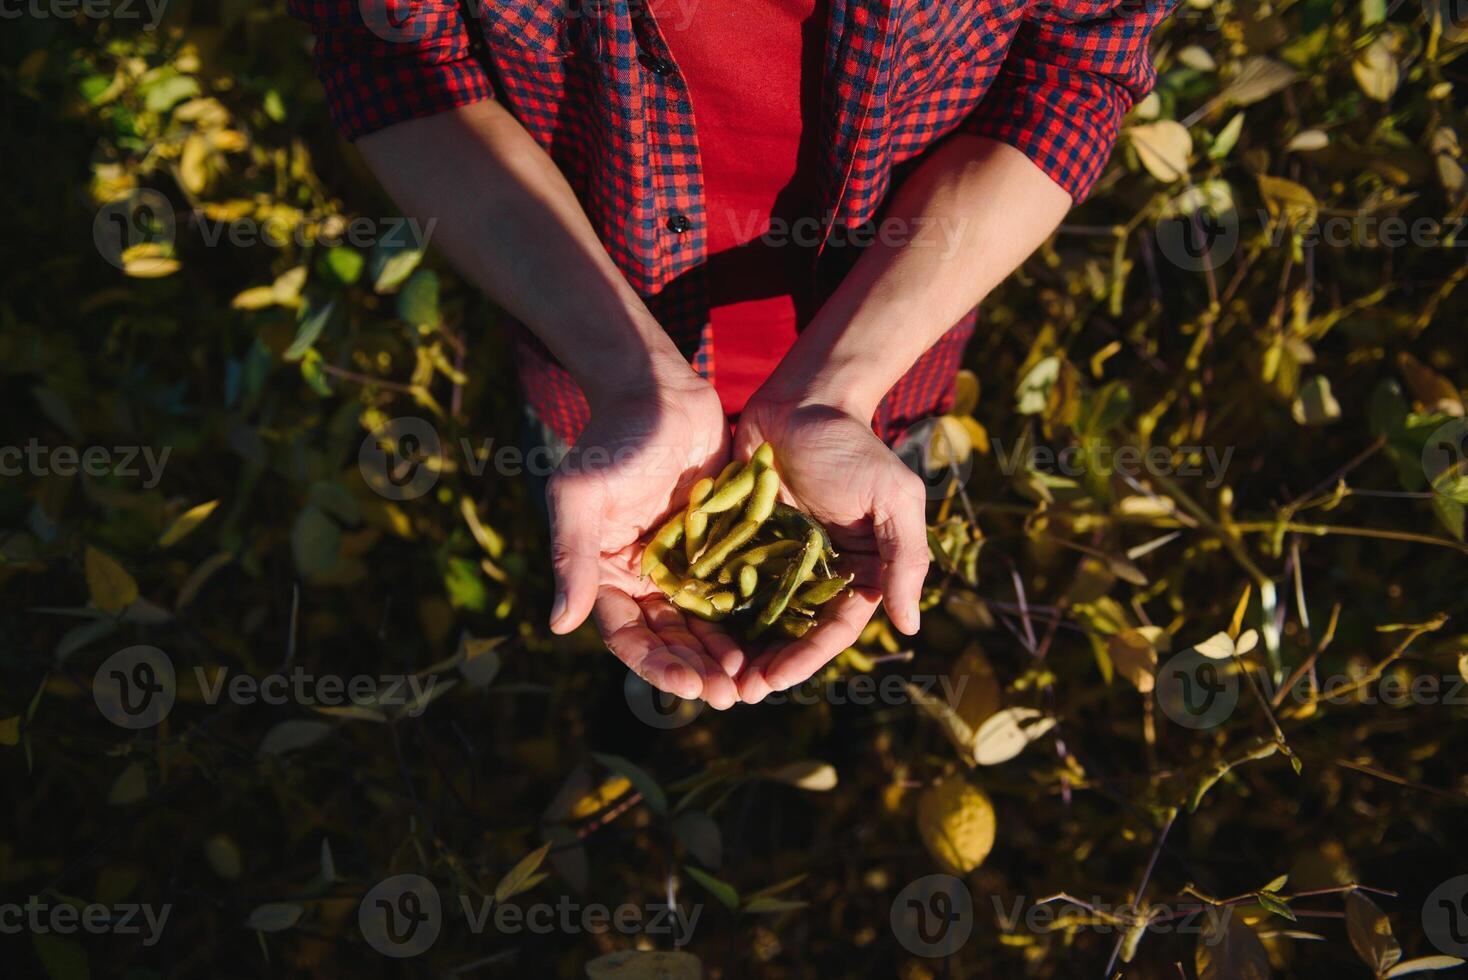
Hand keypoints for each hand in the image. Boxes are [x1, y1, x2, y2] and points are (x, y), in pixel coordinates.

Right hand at [545, 375, 742, 708]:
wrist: (657, 392)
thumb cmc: (610, 440)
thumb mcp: (580, 496)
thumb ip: (571, 557)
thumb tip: (559, 624)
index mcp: (605, 574)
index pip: (629, 635)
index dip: (657, 665)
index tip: (688, 686)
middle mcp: (643, 577)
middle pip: (670, 639)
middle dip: (698, 669)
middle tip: (731, 695)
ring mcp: (683, 563)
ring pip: (705, 622)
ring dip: (725, 654)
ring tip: (752, 681)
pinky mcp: (719, 545)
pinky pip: (735, 589)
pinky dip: (750, 616)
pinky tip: (774, 637)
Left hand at [731, 396, 929, 701]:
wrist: (802, 400)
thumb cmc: (853, 445)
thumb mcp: (893, 497)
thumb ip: (906, 557)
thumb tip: (911, 626)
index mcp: (855, 572)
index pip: (832, 630)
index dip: (805, 658)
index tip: (774, 681)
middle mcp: (814, 575)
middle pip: (790, 634)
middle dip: (765, 666)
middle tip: (735, 693)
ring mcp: (774, 561)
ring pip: (754, 618)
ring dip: (734, 649)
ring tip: (708, 676)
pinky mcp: (739, 542)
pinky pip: (723, 583)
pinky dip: (708, 609)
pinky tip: (686, 631)